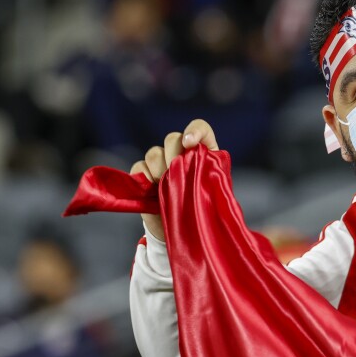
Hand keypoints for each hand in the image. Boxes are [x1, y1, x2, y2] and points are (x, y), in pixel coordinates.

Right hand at [130, 119, 219, 240]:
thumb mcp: (215, 192)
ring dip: (159, 169)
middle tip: (177, 174)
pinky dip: (145, 178)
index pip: (200, 129)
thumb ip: (213, 177)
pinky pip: (139, 167)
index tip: (189, 143)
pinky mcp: (144, 174)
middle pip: (172, 138)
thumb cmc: (204, 208)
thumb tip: (208, 170)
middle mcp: (181, 153)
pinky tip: (154, 191)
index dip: (195, 131)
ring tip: (166, 187)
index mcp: (203, 152)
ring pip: (154, 152)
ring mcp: (161, 162)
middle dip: (173, 155)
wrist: (184, 228)